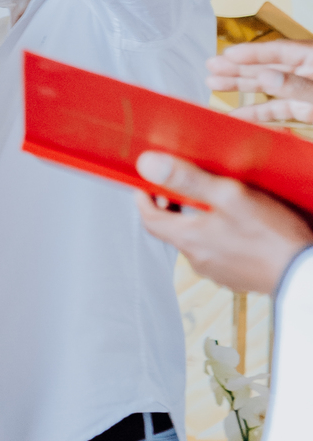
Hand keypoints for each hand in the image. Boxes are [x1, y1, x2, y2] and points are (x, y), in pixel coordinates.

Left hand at [134, 151, 312, 294]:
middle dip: (173, 206)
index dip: (144, 198)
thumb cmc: (272, 235)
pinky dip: (218, 235)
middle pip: (173, 229)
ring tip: (213, 200)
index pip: (150, 219)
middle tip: (181, 186)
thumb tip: (148, 165)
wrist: (304, 272)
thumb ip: (187, 179)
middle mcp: (198, 259)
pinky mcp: (236, 275)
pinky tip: (236, 223)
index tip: (146, 183)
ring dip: (198, 220)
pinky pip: (218, 251)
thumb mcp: (229, 195)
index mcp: (190, 240)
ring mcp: (218, 271)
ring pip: (197, 241)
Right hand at [207, 41, 312, 123]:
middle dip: (237, 67)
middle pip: (266, 66)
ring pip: (266, 86)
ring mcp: (303, 92)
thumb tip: (266, 77)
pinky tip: (235, 115)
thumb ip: (297, 85)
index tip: (228, 54)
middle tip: (212, 65)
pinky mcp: (303, 110)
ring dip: (240, 85)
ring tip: (214, 83)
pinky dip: (256, 113)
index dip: (251, 52)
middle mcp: (306, 72)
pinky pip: (276, 110)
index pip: (278, 51)